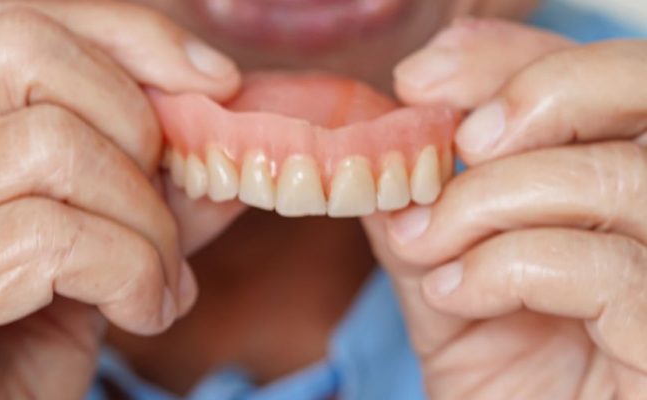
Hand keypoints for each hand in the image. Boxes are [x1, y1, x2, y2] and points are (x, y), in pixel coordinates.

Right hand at [0, 1, 241, 397]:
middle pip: (26, 58)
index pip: (12, 30)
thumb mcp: (78, 269)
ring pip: (51, 148)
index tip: (213, 82)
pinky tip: (135, 316)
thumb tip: (222, 144)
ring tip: (156, 290)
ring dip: (142, 224)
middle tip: (162, 221)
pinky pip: (49, 236)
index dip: (125, 38)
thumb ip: (137, 199)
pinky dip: (127, 272)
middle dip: (134, 129)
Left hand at [363, 19, 646, 397]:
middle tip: (457, 141)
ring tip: (428, 244)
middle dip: (536, 93)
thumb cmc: (508, 385)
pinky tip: (457, 292)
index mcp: (625, 189)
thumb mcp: (448, 284)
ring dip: (492, 199)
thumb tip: (380, 150)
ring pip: (618, 178)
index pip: (603, 82)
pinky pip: (609, 269)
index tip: (421, 79)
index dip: (516, 59)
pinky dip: (509, 266)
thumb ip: (425, 214)